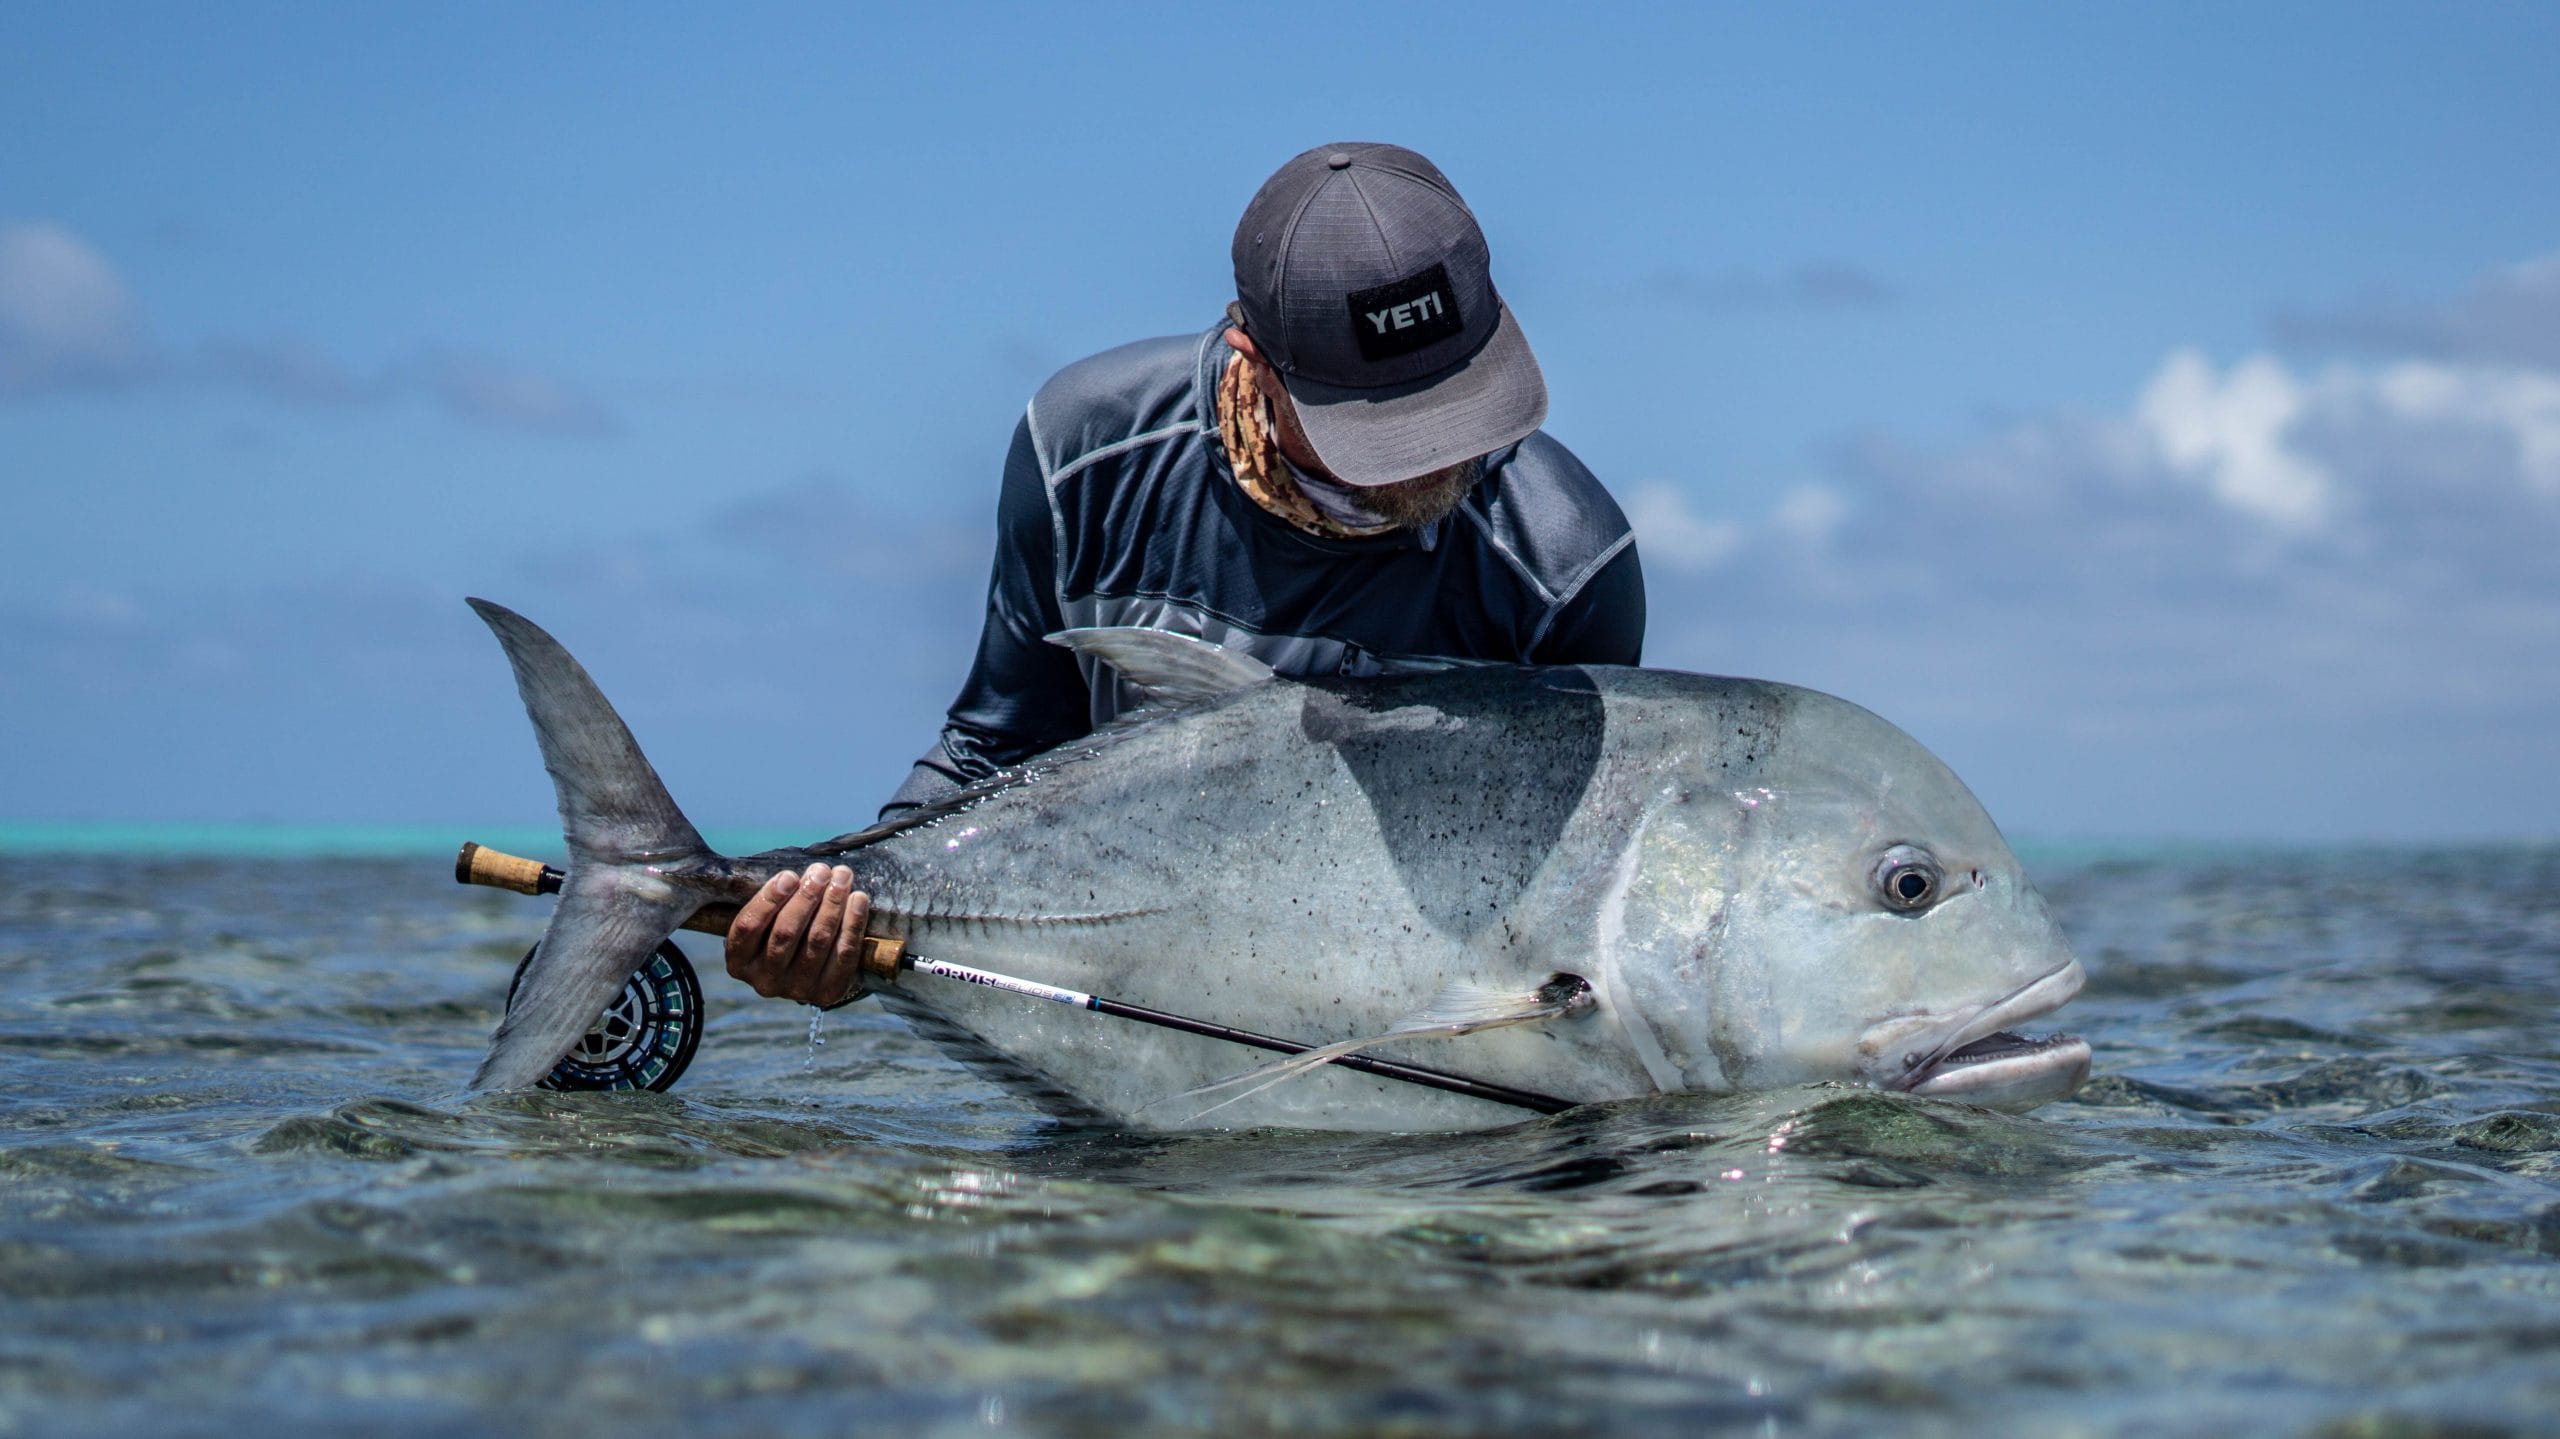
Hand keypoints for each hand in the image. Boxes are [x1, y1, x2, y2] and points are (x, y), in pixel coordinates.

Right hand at [726, 863, 873, 1007]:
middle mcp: (764, 980)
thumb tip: (804, 875)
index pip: (748, 928)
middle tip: (821, 871)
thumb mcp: (767, 921)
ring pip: (817, 940)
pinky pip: (844, 954)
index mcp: (739, 962)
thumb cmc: (783, 931)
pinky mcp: (827, 993)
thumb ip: (776, 901)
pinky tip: (858, 899)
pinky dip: (853, 923)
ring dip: (832, 904)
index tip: (789, 875)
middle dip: (806, 896)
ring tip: (842, 877)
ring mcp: (796, 990)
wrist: (809, 971)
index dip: (769, 899)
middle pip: (785, 933)